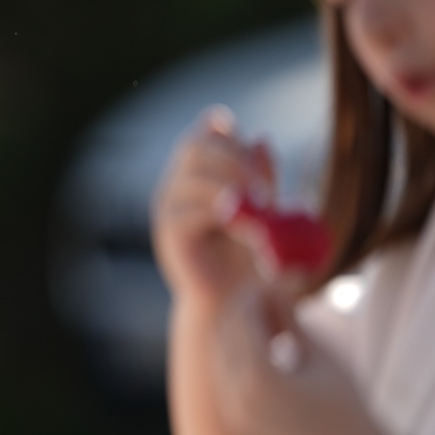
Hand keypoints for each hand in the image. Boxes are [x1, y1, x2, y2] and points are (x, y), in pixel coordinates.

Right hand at [153, 107, 277, 306]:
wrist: (230, 300)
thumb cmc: (248, 254)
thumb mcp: (263, 209)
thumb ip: (261, 176)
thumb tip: (260, 138)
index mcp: (199, 175)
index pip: (204, 137)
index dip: (226, 134)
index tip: (252, 147)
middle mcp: (178, 184)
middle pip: (197, 149)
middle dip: (234, 159)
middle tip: (264, 185)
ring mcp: (169, 207)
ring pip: (195, 177)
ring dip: (231, 185)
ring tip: (263, 207)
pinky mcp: (170, 232)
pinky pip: (192, 211)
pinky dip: (222, 214)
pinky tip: (246, 227)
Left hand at [211, 283, 377, 434]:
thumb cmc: (346, 402)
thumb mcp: (319, 354)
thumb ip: (290, 319)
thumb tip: (277, 282)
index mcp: (259, 379)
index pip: (241, 321)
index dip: (253, 296)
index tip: (269, 281)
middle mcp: (235, 396)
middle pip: (225, 336)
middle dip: (244, 312)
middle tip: (269, 294)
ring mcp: (231, 411)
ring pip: (221, 355)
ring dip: (240, 332)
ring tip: (274, 320)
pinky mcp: (235, 420)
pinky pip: (225, 377)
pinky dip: (239, 355)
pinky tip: (267, 345)